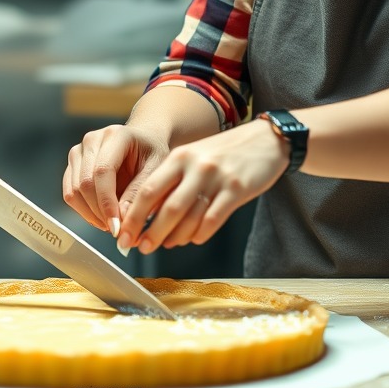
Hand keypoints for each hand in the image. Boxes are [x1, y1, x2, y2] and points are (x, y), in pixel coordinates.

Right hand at [63, 123, 169, 235]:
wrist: (143, 139)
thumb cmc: (152, 154)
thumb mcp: (156, 170)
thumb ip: (138, 193)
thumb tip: (121, 220)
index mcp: (115, 135)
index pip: (103, 171)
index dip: (107, 202)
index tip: (117, 227)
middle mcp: (92, 140)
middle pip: (85, 182)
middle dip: (99, 212)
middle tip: (117, 230)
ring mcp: (79, 151)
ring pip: (74, 190)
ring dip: (90, 214)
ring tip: (111, 224)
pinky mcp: (73, 164)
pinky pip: (69, 193)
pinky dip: (83, 210)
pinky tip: (101, 217)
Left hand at [117, 119, 286, 253]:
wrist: (264, 139)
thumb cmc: (224, 153)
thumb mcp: (192, 158)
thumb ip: (172, 182)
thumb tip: (146, 215)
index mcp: (179, 156)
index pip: (148, 190)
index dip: (133, 216)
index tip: (124, 234)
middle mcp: (195, 166)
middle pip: (166, 207)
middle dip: (150, 232)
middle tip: (140, 247)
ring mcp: (217, 178)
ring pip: (189, 217)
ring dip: (174, 237)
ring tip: (167, 245)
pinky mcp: (237, 189)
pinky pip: (213, 220)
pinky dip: (200, 234)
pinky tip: (194, 238)